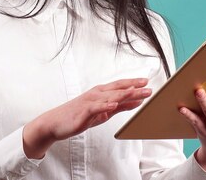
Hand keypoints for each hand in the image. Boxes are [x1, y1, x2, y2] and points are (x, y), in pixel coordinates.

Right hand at [23, 78, 151, 157]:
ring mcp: (90, 102)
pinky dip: (106, 105)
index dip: (133, 83)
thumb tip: (137, 102)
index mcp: (101, 93)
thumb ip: (120, 106)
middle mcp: (97, 94)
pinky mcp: (84, 111)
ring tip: (137, 93)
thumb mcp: (104, 112)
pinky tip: (115, 104)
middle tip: (149, 87)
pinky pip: (97, 108)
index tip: (147, 82)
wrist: (55, 123)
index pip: (120, 86)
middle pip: (118, 90)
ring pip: (110, 97)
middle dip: (134, 88)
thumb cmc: (80, 116)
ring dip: (125, 94)